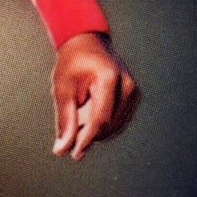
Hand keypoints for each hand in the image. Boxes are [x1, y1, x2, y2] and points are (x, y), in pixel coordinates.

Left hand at [51, 34, 139, 160]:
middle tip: (68, 136)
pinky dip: (104, 127)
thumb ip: (64, 120)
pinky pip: (119, 122)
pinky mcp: (135, 97)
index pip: (100, 119)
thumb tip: (61, 149)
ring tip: (77, 123)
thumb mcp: (62, 89)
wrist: (87, 43)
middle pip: (108, 126)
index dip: (86, 139)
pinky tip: (89, 120)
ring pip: (115, 128)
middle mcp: (127, 85)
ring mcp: (134, 91)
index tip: (73, 154)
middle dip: (88, 136)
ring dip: (96, 133)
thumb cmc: (72, 64)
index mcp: (108, 79)